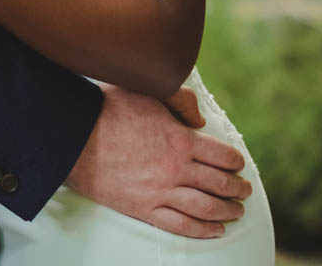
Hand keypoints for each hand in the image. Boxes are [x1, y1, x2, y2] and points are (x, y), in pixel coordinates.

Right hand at [66, 84, 249, 237]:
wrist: (77, 135)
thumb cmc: (110, 107)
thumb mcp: (149, 91)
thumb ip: (181, 101)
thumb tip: (200, 120)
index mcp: (180, 138)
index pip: (222, 154)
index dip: (235, 161)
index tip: (239, 165)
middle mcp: (176, 168)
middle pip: (218, 183)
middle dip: (237, 188)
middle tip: (245, 191)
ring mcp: (161, 191)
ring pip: (205, 208)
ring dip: (226, 211)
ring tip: (236, 212)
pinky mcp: (144, 209)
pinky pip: (180, 225)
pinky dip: (202, 231)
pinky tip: (215, 231)